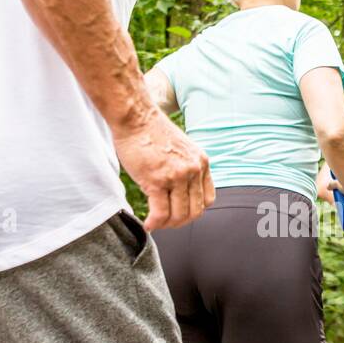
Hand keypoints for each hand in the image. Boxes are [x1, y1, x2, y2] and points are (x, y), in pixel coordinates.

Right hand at [114, 109, 214, 229]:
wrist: (136, 116)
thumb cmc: (151, 132)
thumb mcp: (181, 149)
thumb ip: (186, 168)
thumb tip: (180, 193)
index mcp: (201, 162)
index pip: (207, 199)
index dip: (193, 210)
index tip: (179, 212)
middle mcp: (193, 170)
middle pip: (195, 211)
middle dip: (179, 222)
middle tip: (165, 222)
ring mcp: (176, 176)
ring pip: (178, 215)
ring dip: (166, 225)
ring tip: (155, 223)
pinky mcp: (157, 181)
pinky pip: (160, 213)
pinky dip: (154, 223)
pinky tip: (147, 224)